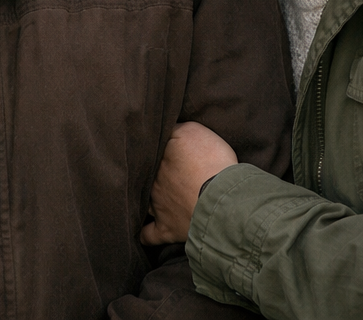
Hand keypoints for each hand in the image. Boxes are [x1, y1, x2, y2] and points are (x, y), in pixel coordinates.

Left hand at [140, 121, 238, 244]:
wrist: (222, 198)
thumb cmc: (209, 162)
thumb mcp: (192, 132)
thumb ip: (173, 129)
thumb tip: (161, 127)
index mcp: (158, 159)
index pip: (146, 152)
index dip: (148, 151)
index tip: (148, 149)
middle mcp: (152, 182)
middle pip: (142, 176)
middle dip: (143, 175)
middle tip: (147, 173)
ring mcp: (158, 207)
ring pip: (142, 202)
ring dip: (141, 200)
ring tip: (140, 197)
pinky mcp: (168, 229)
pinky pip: (149, 234)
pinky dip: (144, 235)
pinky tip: (140, 233)